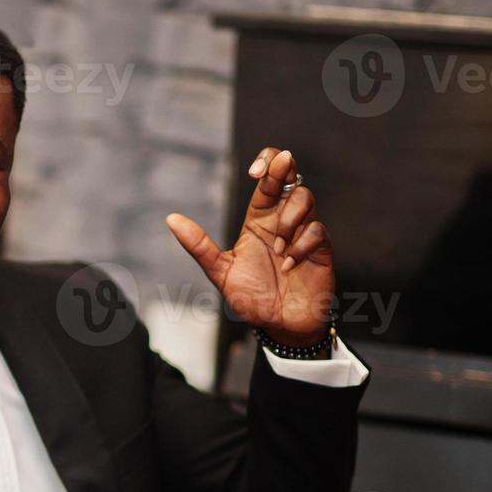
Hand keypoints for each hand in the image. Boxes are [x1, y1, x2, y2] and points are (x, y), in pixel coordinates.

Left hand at [165, 147, 334, 346]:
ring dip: (289, 219)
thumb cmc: (252, 299)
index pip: (266, 180)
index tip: (254, 171)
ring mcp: (302, 234)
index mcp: (259, 220)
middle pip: (290, 178)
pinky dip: (302, 245)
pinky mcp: (320, 250)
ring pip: (305, 200)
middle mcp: (281, 221)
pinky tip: (289, 265)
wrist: (279, 327)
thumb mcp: (220, 272)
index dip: (266, 164)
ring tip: (278, 248)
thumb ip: (199, 245)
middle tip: (279, 167)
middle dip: (284, 168)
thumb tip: (171, 219)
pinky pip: (317, 232)